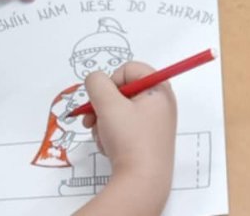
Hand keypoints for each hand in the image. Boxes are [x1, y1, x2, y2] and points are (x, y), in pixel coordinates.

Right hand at [82, 63, 175, 187]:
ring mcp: (153, 123)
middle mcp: (159, 104)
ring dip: (103, 122)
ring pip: (118, 111)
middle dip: (102, 105)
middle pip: (122, 91)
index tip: (104, 99)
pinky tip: (109, 147)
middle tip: (90, 119)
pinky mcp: (145, 140)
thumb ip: (97, 83)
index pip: (130, 69)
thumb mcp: (108, 104)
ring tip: (102, 137)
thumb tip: (95, 79)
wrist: (141, 181)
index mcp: (159, 89)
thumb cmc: (130, 139)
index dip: (111, 81)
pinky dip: (110, 134)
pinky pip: (122, 127)